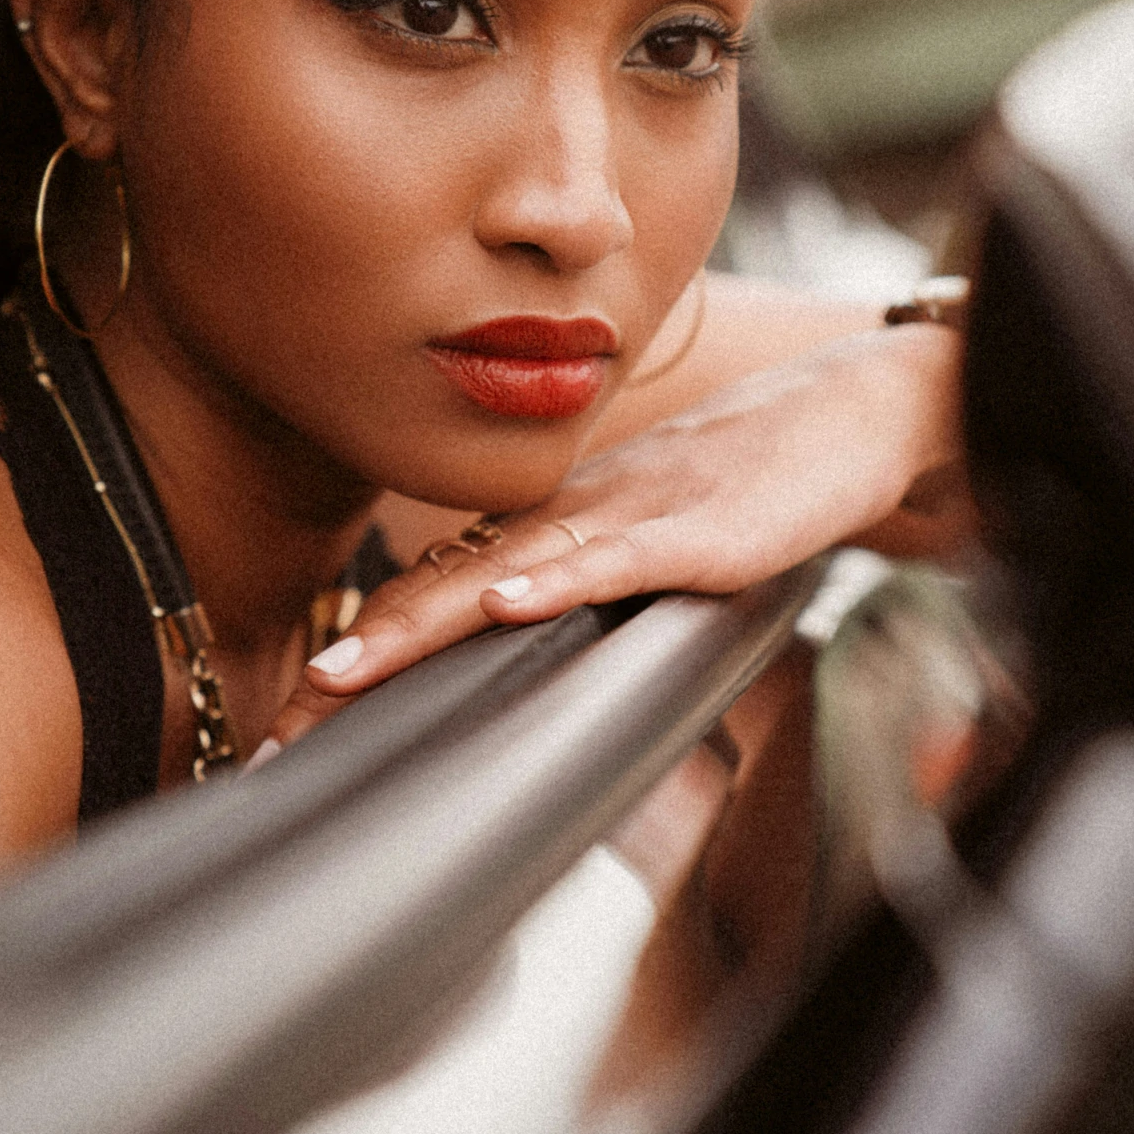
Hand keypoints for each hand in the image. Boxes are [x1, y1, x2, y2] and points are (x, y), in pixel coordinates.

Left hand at [261, 322, 968, 752]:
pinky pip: (616, 557)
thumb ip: (585, 586)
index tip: (298, 712)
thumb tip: (518, 642)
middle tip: (287, 713)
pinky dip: (556, 580)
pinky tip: (505, 602)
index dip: (368, 643)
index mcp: (557, 528)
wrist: (847, 419)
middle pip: (445, 583)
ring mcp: (632, 517)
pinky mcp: (697, 531)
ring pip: (507, 569)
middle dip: (362, 651)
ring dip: (422, 622)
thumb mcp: (652, 546)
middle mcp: (573, 517)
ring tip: (347, 666)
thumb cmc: (749, 490)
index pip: (441, 587)